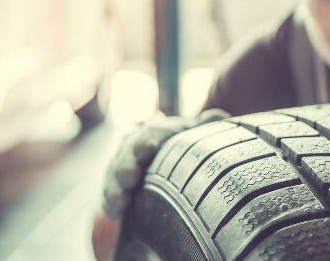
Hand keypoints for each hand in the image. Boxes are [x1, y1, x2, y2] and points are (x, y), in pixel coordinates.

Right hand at [101, 108, 229, 218]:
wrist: (157, 160)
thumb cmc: (180, 146)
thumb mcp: (192, 134)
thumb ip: (205, 126)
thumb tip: (221, 116)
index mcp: (154, 131)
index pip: (150, 133)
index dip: (148, 140)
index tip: (147, 149)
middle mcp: (133, 144)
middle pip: (128, 154)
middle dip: (127, 165)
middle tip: (130, 176)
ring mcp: (121, 165)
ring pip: (115, 174)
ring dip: (116, 187)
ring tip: (121, 200)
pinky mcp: (113, 185)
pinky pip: (109, 193)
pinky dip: (111, 202)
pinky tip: (115, 212)